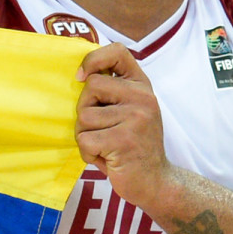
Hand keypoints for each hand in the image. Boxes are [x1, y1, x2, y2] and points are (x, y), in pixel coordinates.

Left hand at [75, 43, 172, 206]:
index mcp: (142, 86)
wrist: (155, 181)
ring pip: (83, 117)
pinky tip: (106, 158)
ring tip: (106, 146)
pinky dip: (88, 153)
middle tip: (101, 129)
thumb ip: (113, 91)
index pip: (117, 52)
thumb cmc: (132, 144)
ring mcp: (135, 118)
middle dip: (85, 110)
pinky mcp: (123, 140)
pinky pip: (84, 140)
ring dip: (86, 136)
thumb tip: (78, 74)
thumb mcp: (130, 110)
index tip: (81, 77)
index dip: (93, 59)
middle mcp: (142, 97)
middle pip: (91, 87)